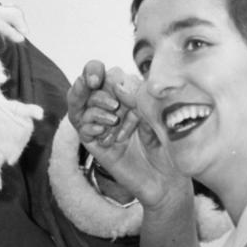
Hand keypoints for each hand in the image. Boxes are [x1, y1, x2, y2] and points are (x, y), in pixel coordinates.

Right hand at [68, 60, 183, 207]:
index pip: (102, 73)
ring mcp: (99, 125)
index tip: (98, 77)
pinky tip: (105, 133)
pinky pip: (82, 128)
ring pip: (79, 106)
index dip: (94, 70)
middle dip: (88, 85)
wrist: (167, 176)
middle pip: (84, 86)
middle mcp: (108, 106)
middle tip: (107, 97)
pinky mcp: (95, 144)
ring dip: (95, 107)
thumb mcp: (156, 111)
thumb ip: (138, 95)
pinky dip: (90, 126)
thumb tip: (117, 84)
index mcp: (124, 93)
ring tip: (114, 119)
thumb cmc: (167, 141)